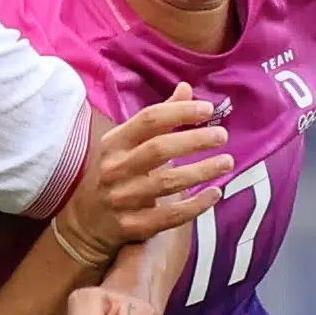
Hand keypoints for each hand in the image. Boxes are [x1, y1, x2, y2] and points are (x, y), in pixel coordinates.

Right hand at [57, 84, 232, 265]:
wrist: (89, 222)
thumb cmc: (117, 173)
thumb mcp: (128, 143)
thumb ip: (158, 118)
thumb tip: (186, 88)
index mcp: (113, 143)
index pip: (149, 120)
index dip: (180, 112)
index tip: (208, 110)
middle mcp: (114, 169)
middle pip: (159, 149)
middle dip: (194, 140)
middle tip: (222, 136)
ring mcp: (122, 199)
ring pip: (167, 182)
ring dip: (202, 171)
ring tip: (227, 162)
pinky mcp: (133, 226)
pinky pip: (171, 216)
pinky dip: (196, 205)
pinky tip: (215, 193)